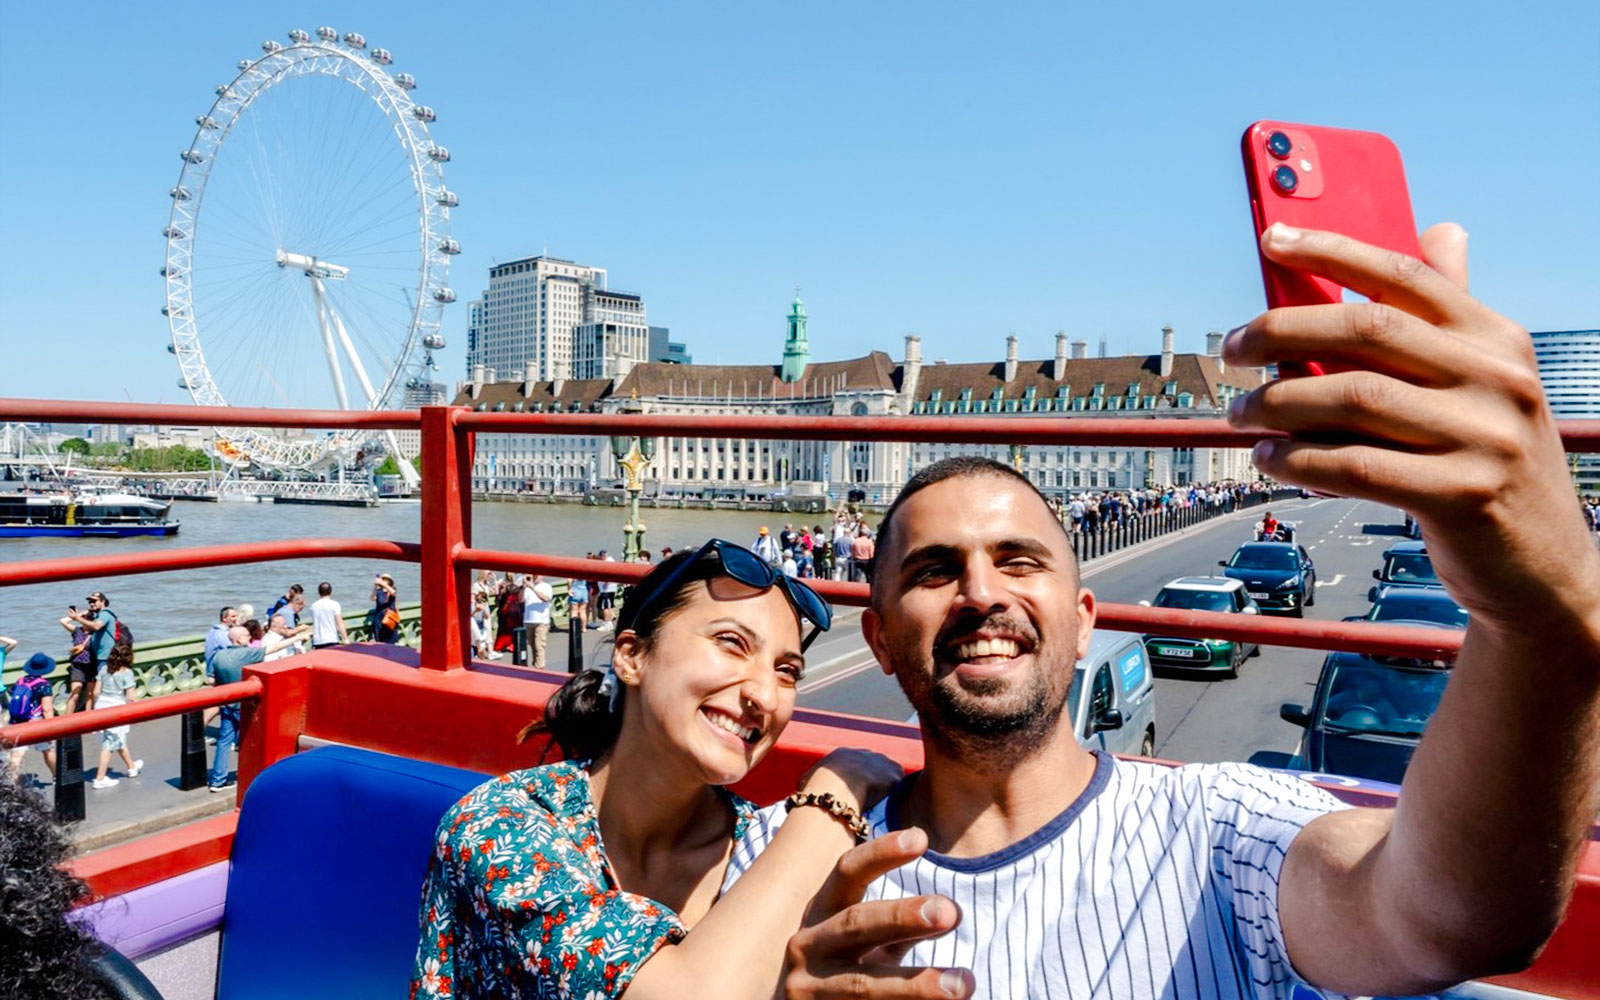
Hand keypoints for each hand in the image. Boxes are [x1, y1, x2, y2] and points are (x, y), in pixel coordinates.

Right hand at [782, 829, 971, 999]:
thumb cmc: (836, 973)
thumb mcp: (861, 943)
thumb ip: (898, 928)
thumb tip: (951, 912)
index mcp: (820, 912)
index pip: (847, 873)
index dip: (880, 853)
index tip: (921, 837)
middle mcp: (808, 946)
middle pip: (856, 924)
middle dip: (902, 917)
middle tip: (952, 911)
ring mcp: (808, 991)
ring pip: (862, 986)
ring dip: (917, 986)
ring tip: (965, 984)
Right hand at [799, 749, 903, 810]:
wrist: (837, 788)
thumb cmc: (818, 788)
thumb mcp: (806, 782)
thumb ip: (809, 783)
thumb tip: (806, 791)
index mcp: (842, 755)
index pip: (851, 765)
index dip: (853, 780)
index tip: (853, 794)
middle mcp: (863, 753)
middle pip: (871, 766)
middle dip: (871, 780)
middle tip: (868, 799)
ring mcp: (880, 761)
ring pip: (886, 772)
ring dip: (885, 785)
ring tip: (881, 803)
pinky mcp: (894, 772)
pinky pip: (899, 782)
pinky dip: (896, 791)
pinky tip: (892, 804)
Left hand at [1226, 224, 1599, 629]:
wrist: (1542, 568)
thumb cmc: (1485, 464)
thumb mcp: (1481, 384)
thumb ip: (1448, 319)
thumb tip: (1441, 229)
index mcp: (1497, 338)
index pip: (1404, 274)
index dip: (1332, 249)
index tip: (1272, 236)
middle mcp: (1498, 377)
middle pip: (1366, 329)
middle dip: (1283, 330)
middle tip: (1233, 349)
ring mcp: (1488, 437)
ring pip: (1353, 398)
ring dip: (1277, 404)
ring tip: (1239, 415)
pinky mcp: (1465, 495)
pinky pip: (1357, 466)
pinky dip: (1299, 460)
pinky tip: (1268, 458)